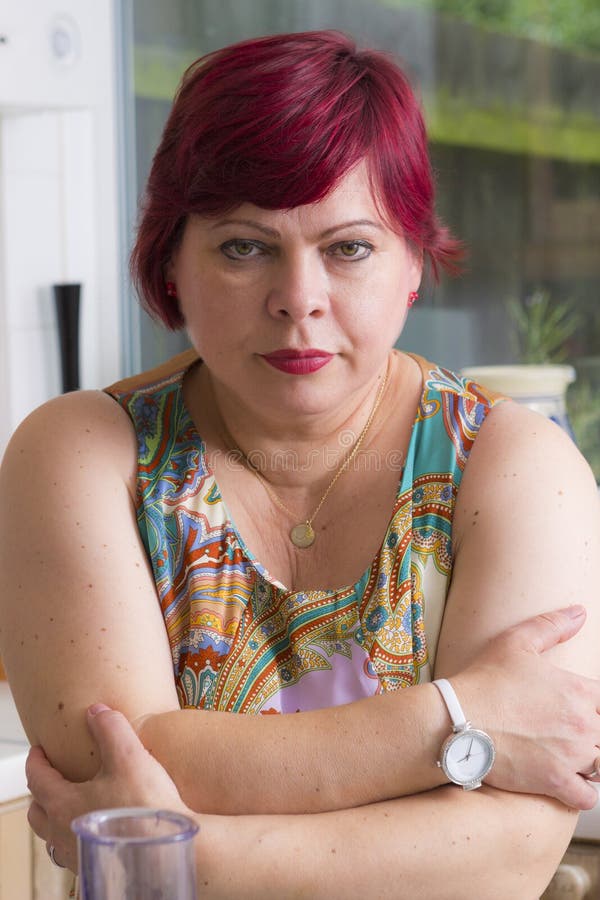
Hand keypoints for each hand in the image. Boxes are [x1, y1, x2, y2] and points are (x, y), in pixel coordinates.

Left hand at [26, 703, 188, 871]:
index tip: (39, 749)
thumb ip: (110, 728)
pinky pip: (75, 850)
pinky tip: (98, 828)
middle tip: (53, 776)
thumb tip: (97, 710)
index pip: (37, 779)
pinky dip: (78, 835)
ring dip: (57, 818)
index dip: (36, 760)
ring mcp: (77, 854)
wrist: (166, 850)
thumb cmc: (144, 806)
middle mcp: (63, 833)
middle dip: (41, 792)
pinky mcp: (96, 866)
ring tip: (74, 804)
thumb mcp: (129, 755)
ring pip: (53, 836)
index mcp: (63, 805)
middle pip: (38, 812)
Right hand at [452, 605, 599, 809]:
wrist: (457, 720)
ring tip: (570, 756)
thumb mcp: (515, 642)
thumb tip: (580, 612)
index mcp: (578, 691)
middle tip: (570, 733)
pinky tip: (567, 783)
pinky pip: (588, 797)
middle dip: (594, 734)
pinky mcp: (555, 783)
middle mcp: (582, 725)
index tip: (581, 709)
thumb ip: (552, 626)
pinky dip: (582, 793)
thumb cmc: (484, 680)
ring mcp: (571, 757)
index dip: (594, 706)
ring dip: (592, 763)